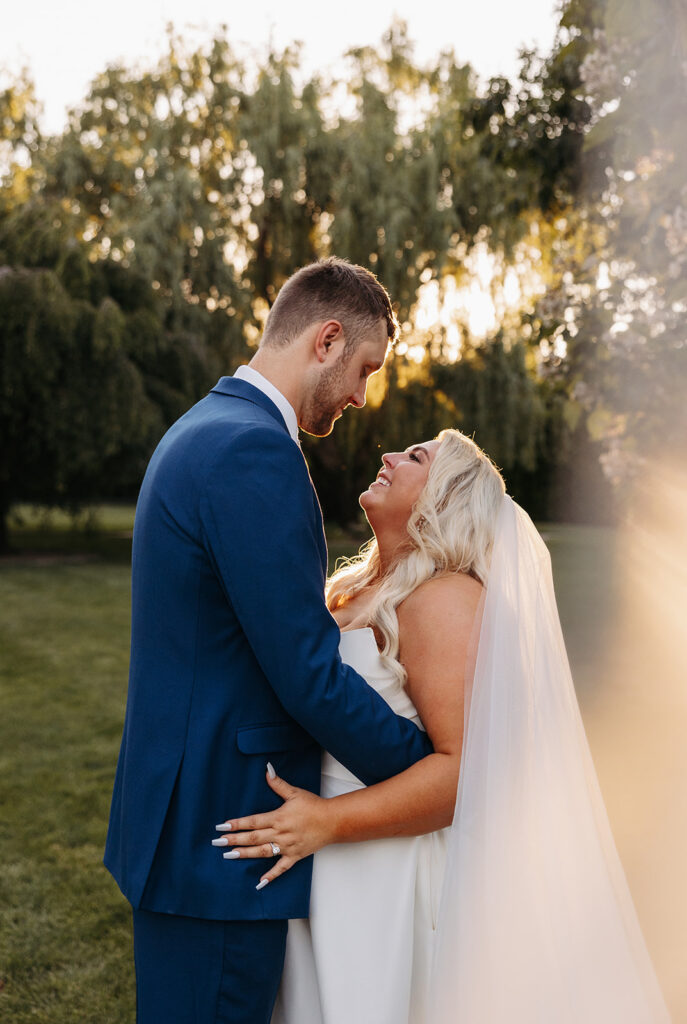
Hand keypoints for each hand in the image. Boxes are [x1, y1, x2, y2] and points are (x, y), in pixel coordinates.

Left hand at [213, 765, 333, 889]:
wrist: (333, 821)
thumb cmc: (314, 806)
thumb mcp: (295, 793)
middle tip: (218, 843)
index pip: (253, 821)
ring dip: (245, 854)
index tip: (222, 826)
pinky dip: (271, 876)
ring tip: (229, 856)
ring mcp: (287, 846)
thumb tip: (267, 770)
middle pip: (253, 837)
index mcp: (278, 817)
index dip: (236, 824)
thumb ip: (278, 784)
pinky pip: (281, 868)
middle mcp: (280, 833)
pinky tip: (259, 882)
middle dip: (234, 840)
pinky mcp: (295, 856)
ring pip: (262, 852)